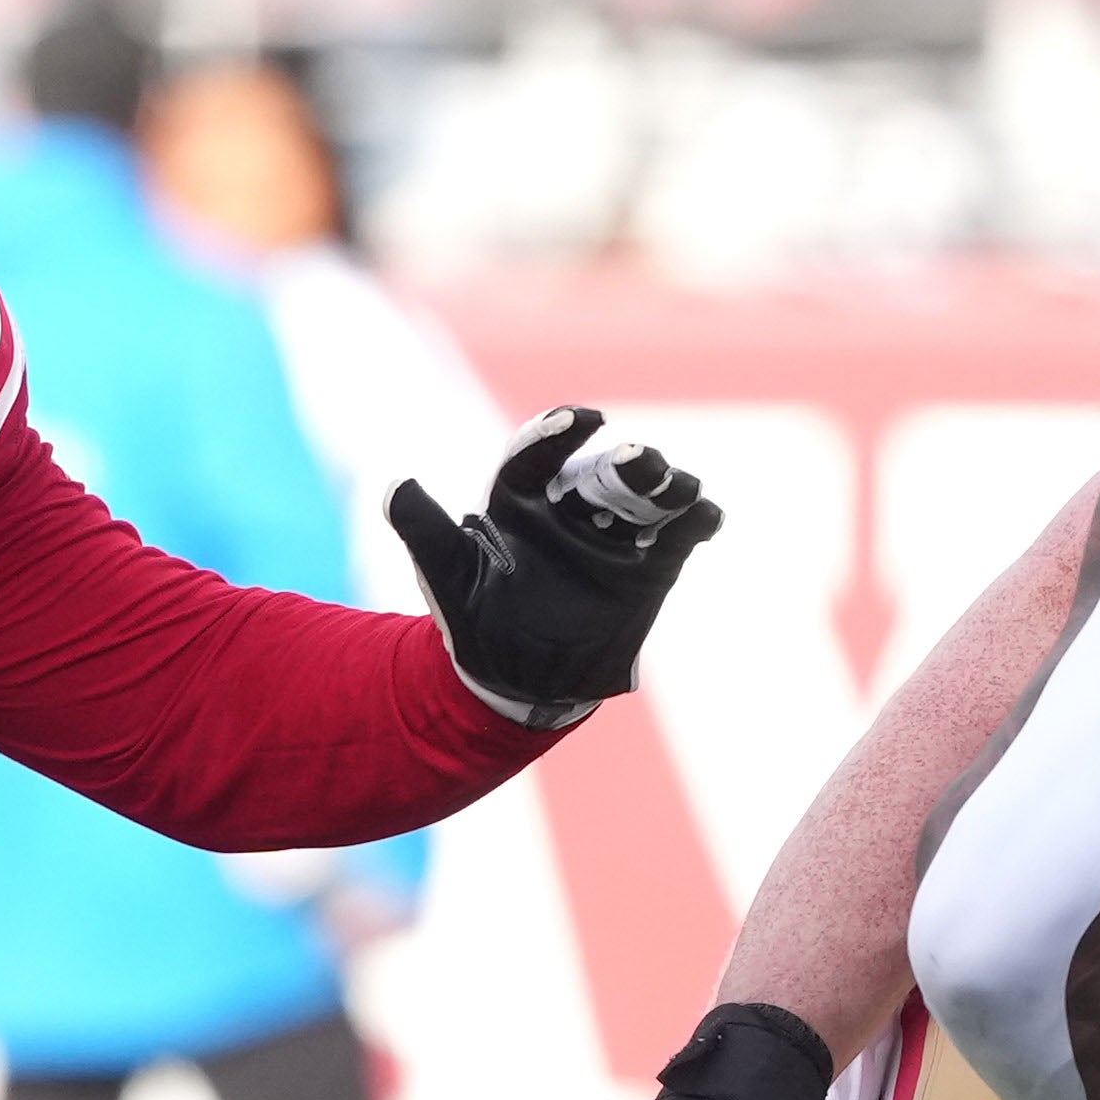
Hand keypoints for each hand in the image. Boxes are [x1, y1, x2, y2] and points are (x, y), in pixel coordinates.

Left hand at [385, 405, 721, 726]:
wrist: (518, 681)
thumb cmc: (476, 622)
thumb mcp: (446, 577)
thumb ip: (425, 531)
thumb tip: (394, 485)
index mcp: (518, 501)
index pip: (536, 456)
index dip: (556, 434)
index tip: (580, 418)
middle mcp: (569, 508)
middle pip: (599, 473)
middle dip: (622, 463)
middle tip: (639, 458)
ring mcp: (613, 534)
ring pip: (645, 497)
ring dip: (665, 487)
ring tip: (678, 487)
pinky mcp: (649, 565)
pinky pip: (678, 535)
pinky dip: (695, 521)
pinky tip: (705, 517)